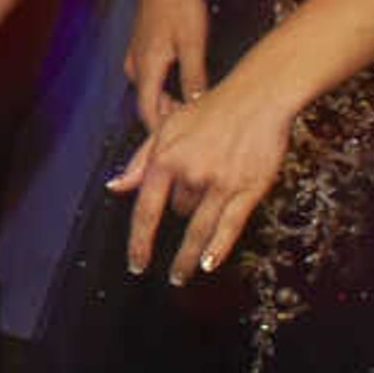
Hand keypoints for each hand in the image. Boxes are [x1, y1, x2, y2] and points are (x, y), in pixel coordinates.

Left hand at [109, 63, 295, 281]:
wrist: (258, 98)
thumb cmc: (211, 110)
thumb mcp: (167, 127)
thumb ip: (140, 160)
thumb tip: (115, 187)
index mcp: (166, 158)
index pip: (146, 210)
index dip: (139, 242)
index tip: (136, 265)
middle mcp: (190, 173)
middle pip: (179, 213)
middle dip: (182, 212)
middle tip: (192, 205)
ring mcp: (221, 183)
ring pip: (200, 227)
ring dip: (190, 255)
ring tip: (182, 275)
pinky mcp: (249, 188)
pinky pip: (230, 226)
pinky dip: (218, 248)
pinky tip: (209, 264)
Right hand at [122, 0, 211, 131]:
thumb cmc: (178, 3)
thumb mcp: (192, 43)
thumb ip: (194, 77)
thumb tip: (197, 105)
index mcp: (146, 67)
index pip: (147, 112)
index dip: (161, 132)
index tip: (177, 145)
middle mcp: (135, 64)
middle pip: (147, 104)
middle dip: (165, 120)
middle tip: (189, 133)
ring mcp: (136, 55)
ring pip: (149, 91)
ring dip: (165, 104)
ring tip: (189, 115)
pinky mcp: (141, 48)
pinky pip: (149, 78)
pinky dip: (162, 89)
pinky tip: (180, 90)